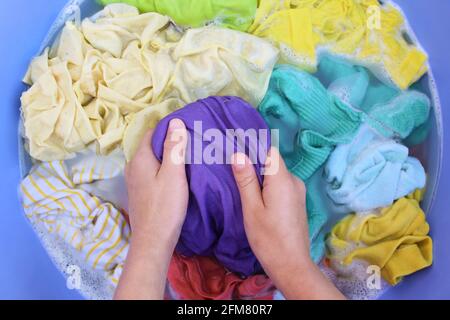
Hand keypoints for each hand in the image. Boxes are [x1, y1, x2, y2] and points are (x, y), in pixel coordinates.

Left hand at [115, 119, 187, 299]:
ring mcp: (134, 180)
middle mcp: (132, 166)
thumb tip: (175, 121)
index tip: (187, 131)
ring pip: (152, 160)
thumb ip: (174, 147)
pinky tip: (176, 176)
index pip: (153, 132)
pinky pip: (151, 172)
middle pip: (151, 146)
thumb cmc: (165, 206)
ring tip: (186, 159)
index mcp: (139, 158)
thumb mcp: (174, 173)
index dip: (169, 129)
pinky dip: (162, 170)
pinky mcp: (139, 192)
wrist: (153, 240)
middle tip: (191, 144)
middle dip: (169, 143)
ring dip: (166, 157)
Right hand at [231, 148, 344, 299]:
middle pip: (273, 163)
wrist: (291, 265)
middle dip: (254, 164)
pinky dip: (268, 187)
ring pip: (276, 175)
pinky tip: (256, 198)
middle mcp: (295, 181)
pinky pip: (281, 186)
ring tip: (242, 185)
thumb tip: (238, 154)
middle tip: (233, 171)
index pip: (269, 151)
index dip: (253, 149)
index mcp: (283, 180)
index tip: (235, 151)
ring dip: (260, 177)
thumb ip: (246, 180)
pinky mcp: (297, 202)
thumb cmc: (268, 238)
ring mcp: (298, 192)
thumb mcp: (251, 208)